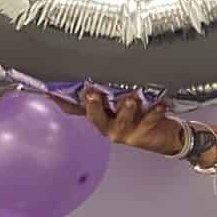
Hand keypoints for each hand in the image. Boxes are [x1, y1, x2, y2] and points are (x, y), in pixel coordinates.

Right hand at [54, 89, 182, 155]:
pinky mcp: (142, 135)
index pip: (77, 109)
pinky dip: (155, 112)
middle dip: (94, 106)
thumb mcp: (118, 105)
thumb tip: (83, 80)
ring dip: (126, 110)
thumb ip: (104, 94)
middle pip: (96, 118)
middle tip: (92, 94)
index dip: (64, 102)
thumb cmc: (141, 118)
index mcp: (100, 117)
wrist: (165, 136)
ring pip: (122, 121)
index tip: (52, 93)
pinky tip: (160, 104)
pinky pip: (148, 122)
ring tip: (131, 100)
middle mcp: (109, 127)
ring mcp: (125, 133)